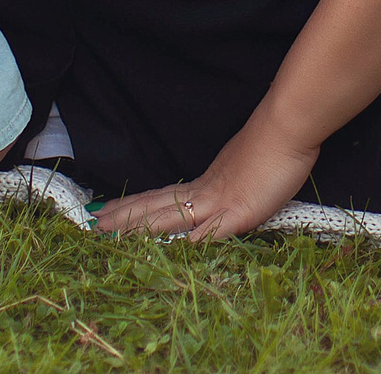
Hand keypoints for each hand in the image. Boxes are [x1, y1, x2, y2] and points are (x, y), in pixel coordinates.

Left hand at [94, 117, 317, 242]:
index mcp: (206, 183)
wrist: (288, 127)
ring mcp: (219, 203)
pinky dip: (185, 245)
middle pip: (155, 206)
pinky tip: (166, 254)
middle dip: (122, 216)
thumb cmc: (273, 146)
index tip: (109, 209)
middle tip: (91, 222)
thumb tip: (221, 194)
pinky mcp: (238, 213)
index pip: (162, 197)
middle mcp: (205, 192)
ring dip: (136, 227)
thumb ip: (231, 186)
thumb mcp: (245, 170)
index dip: (134, 206)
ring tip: (107, 233)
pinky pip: (207, 234)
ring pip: (168, 217)